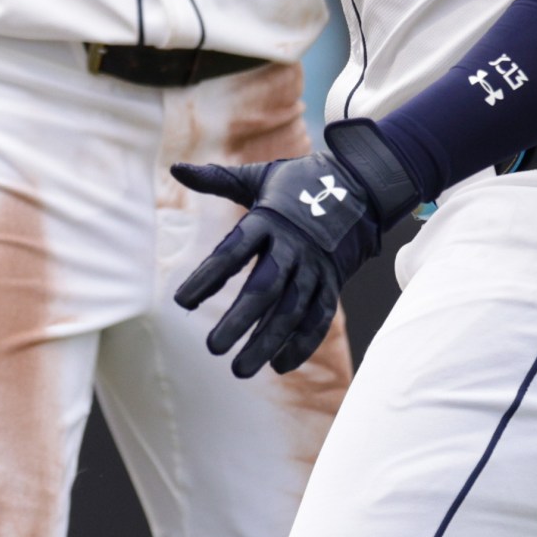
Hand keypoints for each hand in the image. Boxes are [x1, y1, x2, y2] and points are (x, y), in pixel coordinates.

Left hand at [171, 151, 380, 377]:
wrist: (359, 186)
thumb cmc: (297, 184)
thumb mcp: (257, 178)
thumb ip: (216, 179)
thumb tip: (177, 168)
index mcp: (267, 220)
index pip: (232, 253)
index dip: (207, 278)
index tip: (181, 302)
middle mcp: (292, 247)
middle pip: (264, 289)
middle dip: (240, 321)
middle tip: (213, 348)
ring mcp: (316, 268)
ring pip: (291, 311)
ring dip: (267, 342)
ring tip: (240, 369)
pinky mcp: (333, 283)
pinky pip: (319, 319)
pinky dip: (302, 343)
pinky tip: (278, 365)